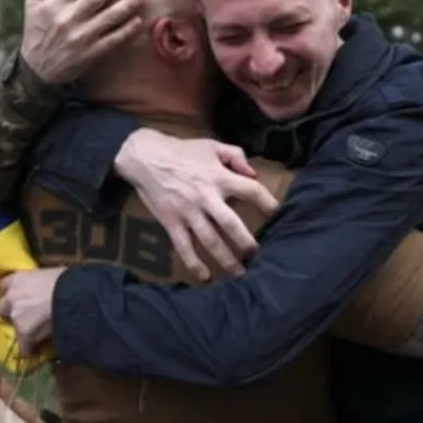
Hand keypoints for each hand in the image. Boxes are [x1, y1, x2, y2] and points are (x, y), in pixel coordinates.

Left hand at [0, 268, 65, 356]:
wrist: (74, 294)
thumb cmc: (68, 280)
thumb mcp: (50, 275)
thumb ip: (40, 283)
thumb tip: (45, 289)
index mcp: (17, 279)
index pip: (4, 286)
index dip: (12, 293)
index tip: (20, 298)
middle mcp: (11, 297)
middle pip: (2, 308)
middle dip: (12, 313)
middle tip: (26, 316)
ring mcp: (16, 316)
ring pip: (15, 328)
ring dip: (23, 330)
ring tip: (37, 334)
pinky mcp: (24, 333)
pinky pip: (24, 347)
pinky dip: (29, 349)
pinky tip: (37, 350)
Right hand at [19, 0, 147, 84]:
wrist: (37, 69)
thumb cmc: (36, 31)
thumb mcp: (31, 4)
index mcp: (54, 4)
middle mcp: (68, 19)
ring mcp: (81, 37)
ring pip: (108, 17)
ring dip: (127, 4)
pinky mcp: (90, 53)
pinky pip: (112, 40)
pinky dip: (126, 31)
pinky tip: (139, 20)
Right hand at [114, 129, 279, 280]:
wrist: (145, 156)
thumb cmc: (182, 151)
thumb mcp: (212, 145)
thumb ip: (236, 156)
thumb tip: (253, 173)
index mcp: (219, 177)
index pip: (250, 190)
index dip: (267, 202)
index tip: (277, 213)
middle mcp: (206, 197)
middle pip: (231, 224)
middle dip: (246, 242)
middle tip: (256, 254)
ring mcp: (188, 212)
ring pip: (210, 240)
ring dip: (225, 259)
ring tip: (239, 273)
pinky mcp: (171, 222)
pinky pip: (184, 247)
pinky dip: (194, 264)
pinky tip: (205, 277)